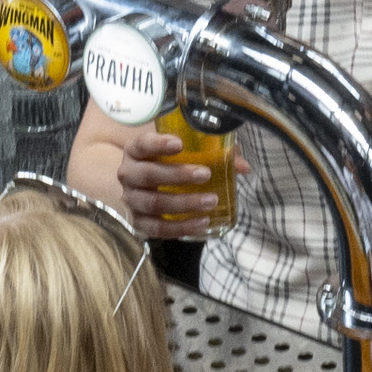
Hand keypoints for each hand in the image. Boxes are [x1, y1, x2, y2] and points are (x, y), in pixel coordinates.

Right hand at [95, 117, 228, 237]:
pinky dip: (180, 227)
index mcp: (135, 151)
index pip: (142, 144)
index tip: (180, 144)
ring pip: (154, 203)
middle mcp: (128, 174)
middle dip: (178, 175)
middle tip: (205, 174)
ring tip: (210, 201)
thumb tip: (243, 167)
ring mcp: (131, 200)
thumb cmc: (167, 164)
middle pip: (148, 175)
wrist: (141, 188)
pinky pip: (157, 228)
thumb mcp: (183, 152)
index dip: (158, 144)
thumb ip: (213, 153)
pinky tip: (201, 222)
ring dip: (184, 203)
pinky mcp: (138, 223)